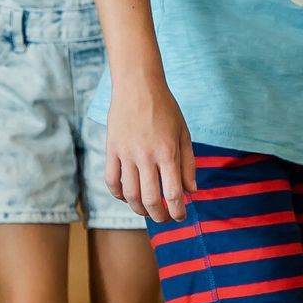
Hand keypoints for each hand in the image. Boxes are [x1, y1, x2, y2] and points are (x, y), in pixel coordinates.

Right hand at [105, 83, 196, 221]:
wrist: (138, 85)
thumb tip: (191, 192)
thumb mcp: (184, 133)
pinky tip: (126, 197)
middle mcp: (146, 156)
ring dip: (139, 209)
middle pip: (150, 199)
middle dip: (159, 215)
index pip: (173, 194)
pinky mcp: (112, 149)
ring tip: (146, 210)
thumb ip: (188, 164)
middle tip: (163, 218)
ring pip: (129, 195)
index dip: (177, 211)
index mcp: (168, 152)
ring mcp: (126, 153)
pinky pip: (111, 180)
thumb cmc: (165, 108)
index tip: (180, 216)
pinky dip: (118, 195)